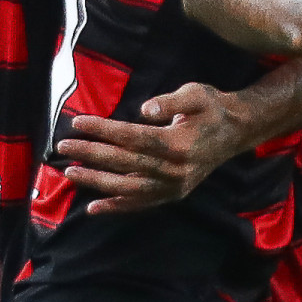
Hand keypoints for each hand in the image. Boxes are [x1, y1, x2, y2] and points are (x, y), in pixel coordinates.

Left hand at [57, 82, 251, 214]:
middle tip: (63, 146)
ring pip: (128, 188)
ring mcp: (174, 186)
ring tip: (70, 173)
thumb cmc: (213, 108)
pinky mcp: (174, 194)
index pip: (133, 137)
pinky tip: (94, 207)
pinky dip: (117, 207)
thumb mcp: (197, 94)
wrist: (237, 132)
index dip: (103, 130)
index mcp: (180, 144)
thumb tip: (145, 109)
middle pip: (125, 163)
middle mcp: (176, 170)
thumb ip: (171, 101)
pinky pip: (141, 204)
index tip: (78, 122)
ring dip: (97, 182)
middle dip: (91, 154)